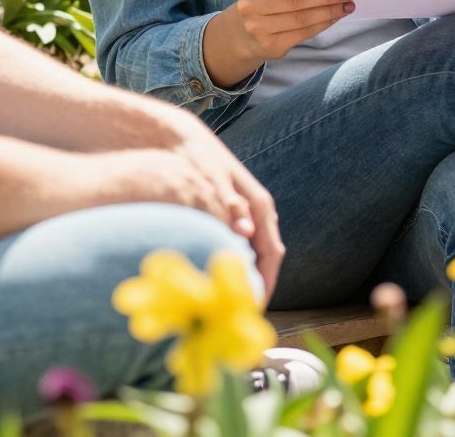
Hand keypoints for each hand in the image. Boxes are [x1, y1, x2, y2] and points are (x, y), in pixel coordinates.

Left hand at [152, 109, 284, 299]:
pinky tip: (216, 278)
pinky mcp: (235, 216)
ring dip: (244, 277)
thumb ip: (228, 208)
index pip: (272, 255)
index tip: (251, 310)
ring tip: (227, 303)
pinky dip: (233, 266)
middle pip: (265, 259)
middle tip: (237, 314)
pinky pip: (242, 248)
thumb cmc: (196, 163)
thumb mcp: (210, 186)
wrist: (183, 140)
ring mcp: (248, 214)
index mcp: (260, 207)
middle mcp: (259, 212)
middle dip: (254, 286)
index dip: (264, 285)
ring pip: (253, 254)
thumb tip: (244, 234)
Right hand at [210, 0, 353, 82]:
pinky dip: (323, 24)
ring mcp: (258, 29)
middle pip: (295, 1)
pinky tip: (335, 17)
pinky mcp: (271, 46)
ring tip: (347, 5)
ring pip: (302, 19)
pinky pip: (303, 33)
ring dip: (329, 11)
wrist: (244, 32)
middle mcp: (250, 6)